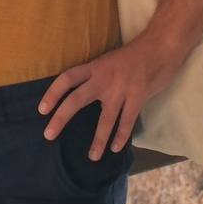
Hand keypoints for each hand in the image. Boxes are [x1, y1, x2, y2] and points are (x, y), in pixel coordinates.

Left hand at [41, 32, 191, 158]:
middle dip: (61, 118)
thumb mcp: (107, 62)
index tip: (42, 110)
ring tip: (92, 157)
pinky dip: (121, 136)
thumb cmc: (132, 57)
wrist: (160, 47)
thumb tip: (78, 97)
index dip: (52, 93)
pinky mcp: (138, 97)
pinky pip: (127, 121)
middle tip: (48, 134)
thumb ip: (94, 77)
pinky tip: (115, 148)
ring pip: (105, 119)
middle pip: (76, 99)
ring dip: (98, 140)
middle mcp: (104, 78)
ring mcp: (122, 89)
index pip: (67, 79)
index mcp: (94, 67)